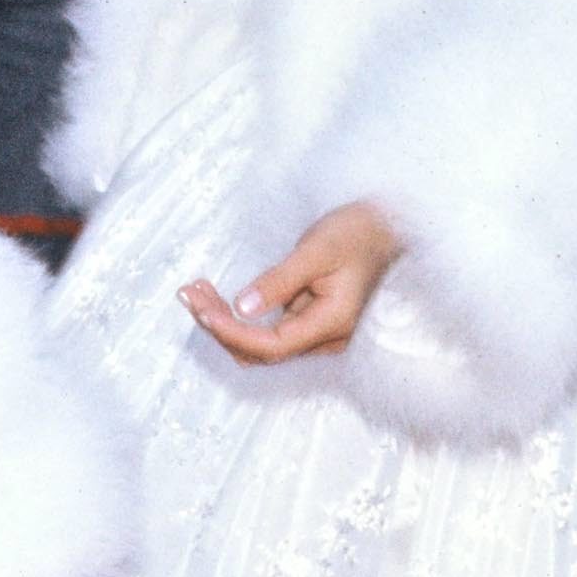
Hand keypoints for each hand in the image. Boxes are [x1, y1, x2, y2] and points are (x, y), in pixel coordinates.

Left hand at [181, 200, 402, 365]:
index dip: (233, 333)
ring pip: (258, 343)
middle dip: (220, 326)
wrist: (386, 226)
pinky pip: (264, 330)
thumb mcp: (316, 250)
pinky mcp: (305, 322)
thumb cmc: (357, 232)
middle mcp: (323, 338)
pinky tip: (214, 296)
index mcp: (332, 323)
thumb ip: (279, 281)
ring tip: (195, 291)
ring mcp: (314, 333)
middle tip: (189, 293)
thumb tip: (243, 307)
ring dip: (224, 322)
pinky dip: (236, 316)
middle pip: (259, 350)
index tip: (202, 311)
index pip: (272, 345)